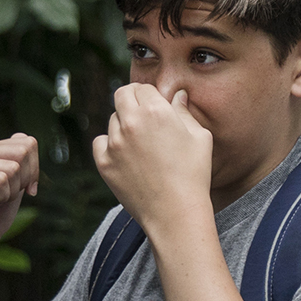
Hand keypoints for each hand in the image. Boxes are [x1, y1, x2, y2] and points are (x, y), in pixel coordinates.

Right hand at [0, 133, 38, 274]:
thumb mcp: (16, 184)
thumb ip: (22, 162)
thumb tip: (27, 140)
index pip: (27, 142)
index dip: (34, 169)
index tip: (25, 189)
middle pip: (23, 151)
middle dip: (24, 179)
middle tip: (5, 196)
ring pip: (13, 168)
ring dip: (10, 192)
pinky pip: (0, 180)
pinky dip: (1, 197)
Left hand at [93, 85, 212, 232]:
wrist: (175, 212)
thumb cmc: (194, 174)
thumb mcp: (200, 137)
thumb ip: (184, 112)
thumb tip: (177, 96)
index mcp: (156, 110)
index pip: (143, 88)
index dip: (150, 95)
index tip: (155, 106)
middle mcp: (131, 122)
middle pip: (122, 95)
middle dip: (132, 100)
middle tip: (142, 115)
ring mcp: (115, 143)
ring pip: (113, 120)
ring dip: (123, 125)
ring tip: (141, 144)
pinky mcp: (104, 163)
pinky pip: (100, 142)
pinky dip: (110, 145)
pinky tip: (126, 155)